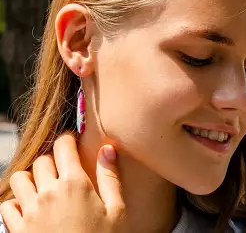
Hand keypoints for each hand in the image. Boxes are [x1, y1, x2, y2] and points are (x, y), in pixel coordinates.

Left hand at [0, 133, 126, 232]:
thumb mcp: (116, 211)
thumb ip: (110, 176)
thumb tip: (108, 149)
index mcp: (74, 184)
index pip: (63, 146)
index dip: (68, 140)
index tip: (72, 143)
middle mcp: (48, 192)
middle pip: (43, 159)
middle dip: (53, 160)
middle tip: (63, 170)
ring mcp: (30, 211)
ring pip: (21, 177)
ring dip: (32, 178)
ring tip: (45, 187)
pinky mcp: (18, 229)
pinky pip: (7, 205)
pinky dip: (17, 202)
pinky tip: (31, 209)